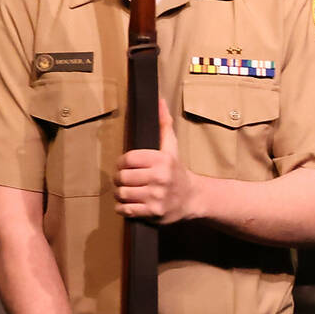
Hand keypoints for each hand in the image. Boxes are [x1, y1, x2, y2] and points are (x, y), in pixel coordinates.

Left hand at [115, 99, 201, 222]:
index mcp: (162, 160)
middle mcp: (159, 178)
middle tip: (126, 181)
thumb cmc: (178, 172)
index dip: (121, 163)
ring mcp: (156, 196)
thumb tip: (159, 101)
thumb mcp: (172, 148)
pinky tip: (130, 204)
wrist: (194, 198)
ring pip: (122, 193)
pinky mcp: (153, 212)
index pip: (127, 159)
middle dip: (120, 180)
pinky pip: (126, 209)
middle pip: (122, 177)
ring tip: (128, 192)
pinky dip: (123, 208)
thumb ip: (164, 125)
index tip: (125, 167)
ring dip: (121, 194)